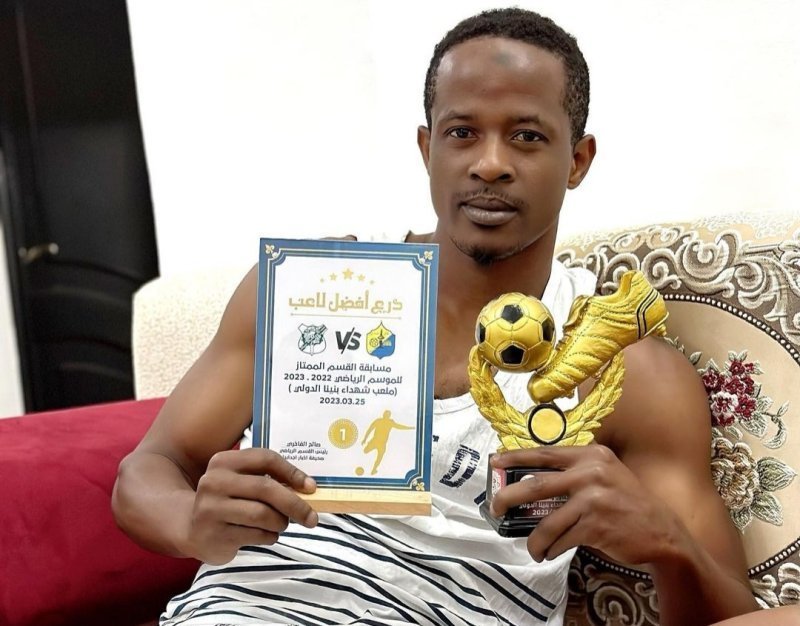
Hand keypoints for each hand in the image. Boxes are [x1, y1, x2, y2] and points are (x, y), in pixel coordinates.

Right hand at [185, 448, 317, 564]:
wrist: (191, 529)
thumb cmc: (229, 501)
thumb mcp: (242, 482)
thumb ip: (269, 479)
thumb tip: (308, 488)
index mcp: (224, 461)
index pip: (265, 459)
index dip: (292, 472)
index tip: (311, 487)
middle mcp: (214, 482)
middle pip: (266, 488)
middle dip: (295, 504)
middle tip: (312, 518)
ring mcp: (210, 509)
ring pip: (262, 515)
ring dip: (281, 522)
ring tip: (281, 524)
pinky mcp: (214, 534)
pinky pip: (256, 535)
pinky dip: (270, 536)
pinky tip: (266, 534)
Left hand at [490, 445, 686, 565]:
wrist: (662, 532)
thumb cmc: (628, 503)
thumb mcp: (605, 474)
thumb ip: (575, 472)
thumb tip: (531, 481)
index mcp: (591, 455)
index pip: (544, 453)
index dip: (516, 458)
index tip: (495, 461)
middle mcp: (591, 472)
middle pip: (536, 484)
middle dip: (509, 496)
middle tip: (496, 505)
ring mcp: (593, 499)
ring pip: (547, 521)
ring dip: (534, 538)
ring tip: (531, 547)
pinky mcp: (595, 525)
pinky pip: (561, 539)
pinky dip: (552, 548)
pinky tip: (551, 552)